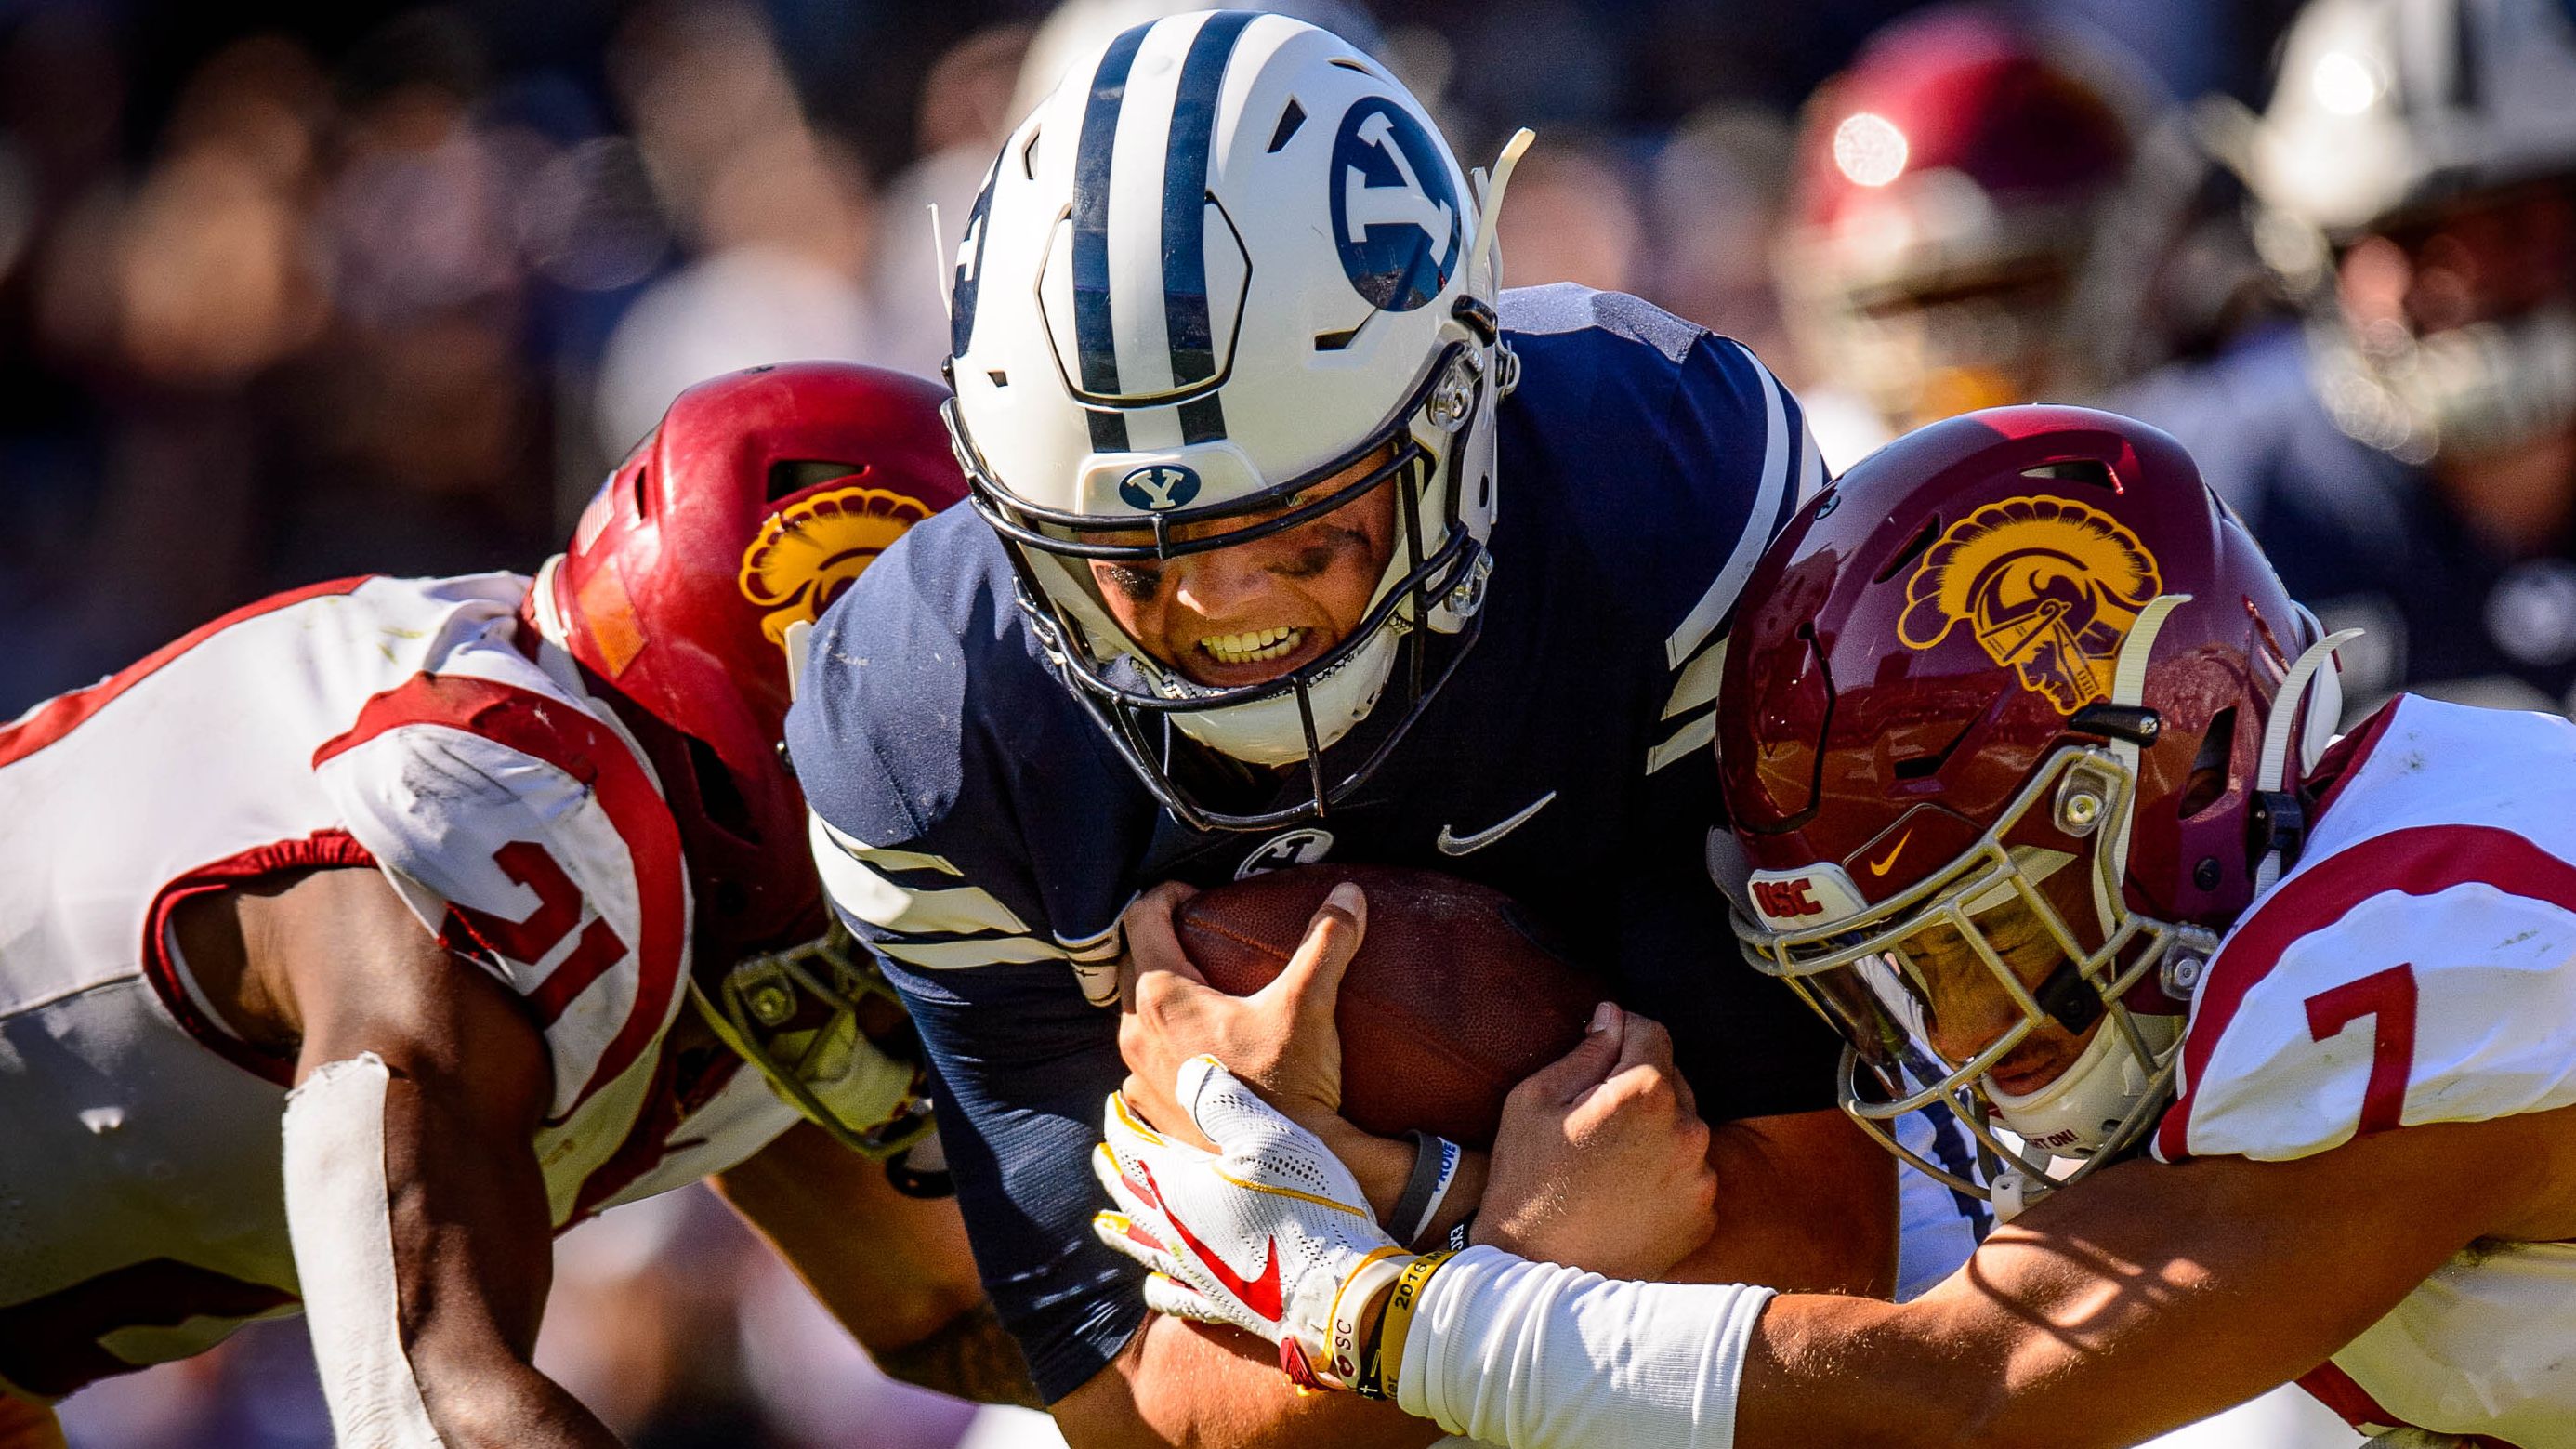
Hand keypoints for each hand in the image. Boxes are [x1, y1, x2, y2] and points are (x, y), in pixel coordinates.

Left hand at [1091, 1057, 1407, 1391]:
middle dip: (1114, 1169)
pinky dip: (1155, 1284)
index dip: (1120, 1122)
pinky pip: (1169, 1294)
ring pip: (1140, 1244)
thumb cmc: (1305, 1206)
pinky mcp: (1216, 1303)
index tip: (1115, 1103)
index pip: (1132, 1147)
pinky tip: (1153, 1283)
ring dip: (1121, 1226)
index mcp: (1177, 1187)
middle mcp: (1173, 1231)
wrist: (1334, 1290)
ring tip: (1105, 1221)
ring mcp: (1192, 1272)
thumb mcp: (1268, 1135)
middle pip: (1128, 1195)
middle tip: (1102, 1153)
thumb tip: (1188, 1071)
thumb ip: (1222, 1101)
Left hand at [1117, 879, 1365, 1149]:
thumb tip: (1349, 895)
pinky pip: (1142, 1066)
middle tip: (1199, 937)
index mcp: (1162, 996)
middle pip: (1132, 964)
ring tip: (1202, 996)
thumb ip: (1326, 943)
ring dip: (1158, 999)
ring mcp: (1137, 1077)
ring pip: (1133, 1017)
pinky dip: (1162, 1050)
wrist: (1281, 1174)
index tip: (1196, 895)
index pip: (1141, 917)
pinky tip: (1195, 1055)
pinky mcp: (1148, 1113)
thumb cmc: (1287, 1087)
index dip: (1167, 894)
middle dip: (1159, 942)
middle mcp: (1134, 1033)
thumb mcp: (1308, 1006)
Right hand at [1477, 1002, 1717, 1277]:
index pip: (1652, 1033)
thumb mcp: (1534, 1100)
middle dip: (1640, 1087)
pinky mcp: (1702, 1217)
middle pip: (1673, 1081)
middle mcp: (1687, 1131)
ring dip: (1656, 1132)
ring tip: (1611, 1160)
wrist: (1533, 1270)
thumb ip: (1585, 1051)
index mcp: (1645, 1093)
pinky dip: (1667, 1174)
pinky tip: (1627, 1190)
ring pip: (1683, 1130)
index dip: (1624, 1033)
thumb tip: (1613, 1015)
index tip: (1603, 1050)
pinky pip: (1690, 1175)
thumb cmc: (1525, 1179)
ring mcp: (1700, 1179)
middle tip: (1597, 1118)